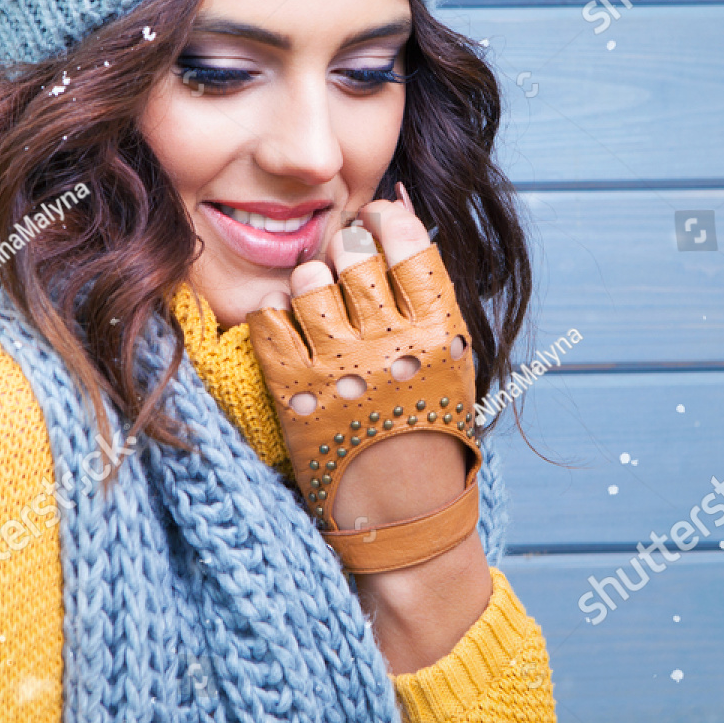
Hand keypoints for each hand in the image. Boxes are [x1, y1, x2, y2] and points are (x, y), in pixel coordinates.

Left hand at [246, 186, 479, 566]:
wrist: (406, 516)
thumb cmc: (432, 430)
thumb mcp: (453, 358)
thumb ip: (428, 289)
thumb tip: (395, 205)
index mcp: (440, 331)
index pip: (405, 239)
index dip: (385, 219)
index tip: (375, 220)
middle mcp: (391, 343)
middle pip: (353, 253)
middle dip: (345, 250)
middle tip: (345, 269)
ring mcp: (340, 367)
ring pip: (308, 278)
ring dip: (310, 281)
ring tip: (319, 304)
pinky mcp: (296, 392)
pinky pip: (270, 320)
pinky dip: (276, 315)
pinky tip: (290, 331)